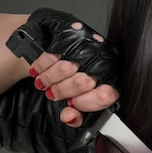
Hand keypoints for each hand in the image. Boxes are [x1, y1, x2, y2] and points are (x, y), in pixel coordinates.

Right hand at [25, 8, 119, 125]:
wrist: (65, 46)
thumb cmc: (75, 79)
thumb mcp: (80, 101)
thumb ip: (76, 116)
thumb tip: (69, 118)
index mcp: (112, 79)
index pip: (105, 96)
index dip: (85, 103)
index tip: (72, 103)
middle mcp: (104, 60)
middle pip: (83, 82)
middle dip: (62, 91)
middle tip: (53, 93)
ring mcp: (88, 45)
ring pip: (66, 67)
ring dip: (49, 79)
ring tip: (44, 83)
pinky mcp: (72, 34)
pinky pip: (52, 54)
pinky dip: (41, 66)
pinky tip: (39, 71)